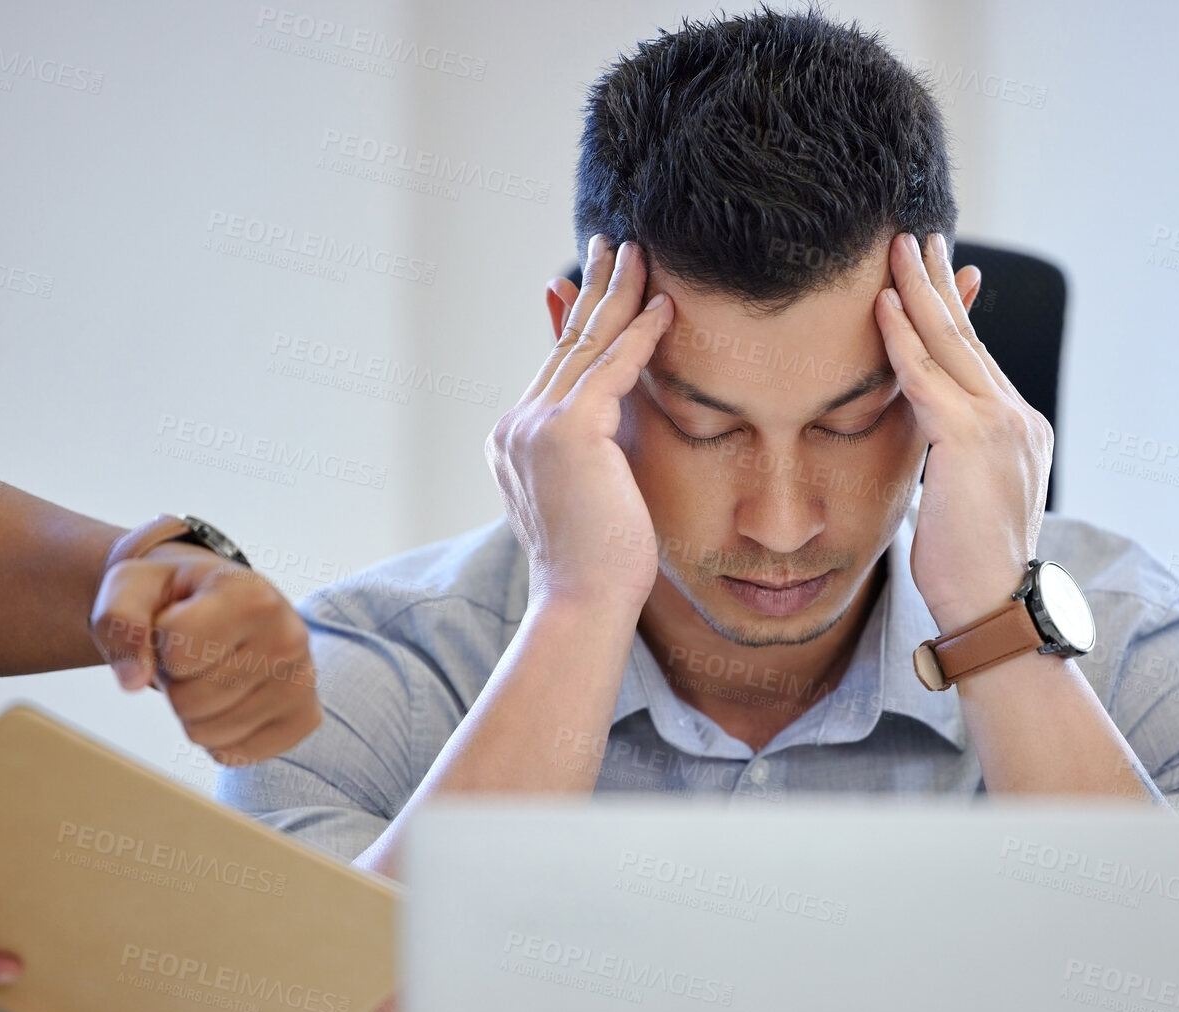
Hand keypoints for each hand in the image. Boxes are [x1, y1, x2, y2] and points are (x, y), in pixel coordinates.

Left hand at [89, 543, 321, 764]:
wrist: (225, 603)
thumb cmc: (177, 597)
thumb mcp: (133, 586)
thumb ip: (118, 620)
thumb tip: (132, 681)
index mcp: (253, 595)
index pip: (177, 654)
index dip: (159, 645)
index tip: (175, 625)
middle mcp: (290, 637)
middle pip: (190, 701)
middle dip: (175, 683)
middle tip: (192, 655)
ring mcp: (303, 682)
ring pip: (207, 733)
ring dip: (193, 711)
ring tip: (210, 673)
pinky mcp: (304, 719)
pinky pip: (234, 755)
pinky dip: (218, 736)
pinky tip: (230, 699)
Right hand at [487, 235, 673, 613]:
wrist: (582, 602)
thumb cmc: (600, 565)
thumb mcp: (594, 494)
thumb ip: (598, 447)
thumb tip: (615, 421)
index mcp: (515, 439)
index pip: (556, 364)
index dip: (580, 318)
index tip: (599, 280)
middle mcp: (516, 424)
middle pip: (565, 341)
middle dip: (594, 287)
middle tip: (615, 241)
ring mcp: (535, 426)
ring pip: (585, 344)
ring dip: (617, 294)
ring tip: (642, 254)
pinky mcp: (567, 432)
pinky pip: (611, 370)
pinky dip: (639, 336)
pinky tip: (663, 307)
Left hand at [875, 232, 1052, 632]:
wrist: (994, 606)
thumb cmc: (968, 568)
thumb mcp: (960, 498)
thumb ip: (947, 457)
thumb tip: (922, 438)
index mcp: (1018, 429)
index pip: (976, 358)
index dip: (950, 313)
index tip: (932, 276)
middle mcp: (1016, 416)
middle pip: (967, 336)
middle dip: (938, 282)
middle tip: (915, 236)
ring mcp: (1000, 424)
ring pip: (950, 343)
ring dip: (919, 290)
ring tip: (896, 248)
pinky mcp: (971, 439)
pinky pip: (926, 377)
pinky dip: (902, 338)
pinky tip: (882, 305)